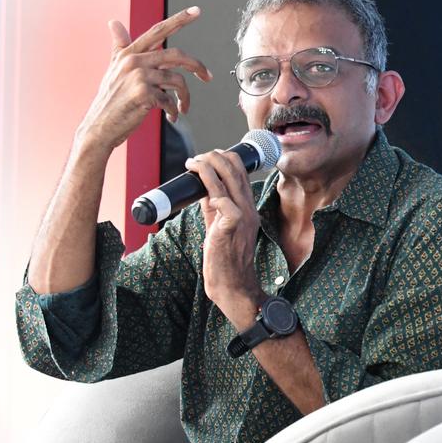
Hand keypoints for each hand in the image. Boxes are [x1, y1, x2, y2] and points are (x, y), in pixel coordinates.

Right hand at [76, 7, 210, 155]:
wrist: (100, 126)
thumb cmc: (111, 99)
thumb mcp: (114, 69)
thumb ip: (120, 46)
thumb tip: (114, 22)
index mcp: (129, 53)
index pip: (158, 31)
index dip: (179, 20)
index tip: (198, 10)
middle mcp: (133, 61)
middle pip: (176, 55)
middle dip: (197, 66)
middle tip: (208, 77)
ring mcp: (138, 77)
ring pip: (177, 80)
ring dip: (185, 97)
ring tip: (183, 107)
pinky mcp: (143, 94)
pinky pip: (170, 99)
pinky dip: (174, 110)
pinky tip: (171, 116)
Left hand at [186, 148, 263, 328]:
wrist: (233, 285)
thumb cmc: (225, 259)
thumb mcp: (220, 227)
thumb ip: (214, 207)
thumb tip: (202, 188)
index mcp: (247, 207)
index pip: (241, 172)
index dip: (224, 159)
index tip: (206, 158)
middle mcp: (248, 208)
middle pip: (236, 169)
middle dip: (214, 157)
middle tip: (197, 159)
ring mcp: (242, 217)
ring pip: (228, 179)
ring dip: (207, 167)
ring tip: (193, 163)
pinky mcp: (231, 227)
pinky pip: (224, 201)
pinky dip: (211, 190)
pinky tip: (202, 190)